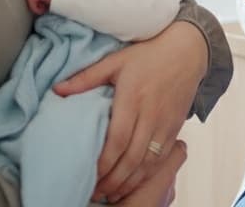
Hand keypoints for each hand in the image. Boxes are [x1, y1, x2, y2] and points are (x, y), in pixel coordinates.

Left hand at [53, 21, 205, 201]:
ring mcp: (165, 124)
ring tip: (110, 194)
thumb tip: (57, 90)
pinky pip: (161, 159)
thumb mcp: (115, 61)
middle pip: (131, 158)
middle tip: (95, 193)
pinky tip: (133, 183)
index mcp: (132, 98)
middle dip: (112, 180)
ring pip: (147, 163)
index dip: (103, 163)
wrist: (187, 51)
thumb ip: (86, 78)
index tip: (89, 175)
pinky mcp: (175, 129)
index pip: (117, 140)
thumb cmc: (148, 55)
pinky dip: (146, 175)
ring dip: (129, 183)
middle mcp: (151, 115)